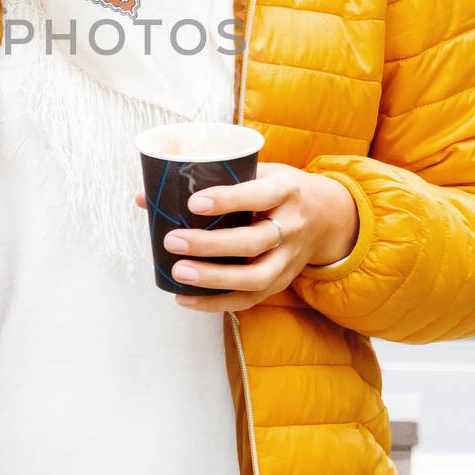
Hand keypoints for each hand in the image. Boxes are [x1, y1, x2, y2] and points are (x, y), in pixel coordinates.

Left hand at [132, 162, 358, 314]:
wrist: (328, 216)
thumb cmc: (277, 189)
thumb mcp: (256, 171)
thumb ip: (208, 180)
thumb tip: (145, 197)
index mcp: (285, 190)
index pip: (258, 195)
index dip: (227, 200)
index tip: (193, 202)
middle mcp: (292, 226)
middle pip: (253, 241)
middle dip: (211, 245)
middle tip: (173, 241)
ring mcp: (289, 258)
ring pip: (255, 277)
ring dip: (214, 279)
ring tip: (178, 273)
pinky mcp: (282, 281)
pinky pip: (250, 299)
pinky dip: (217, 303)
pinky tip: (186, 299)